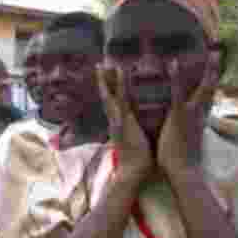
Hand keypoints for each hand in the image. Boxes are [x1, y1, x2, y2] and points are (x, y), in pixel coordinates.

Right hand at [97, 63, 153, 183]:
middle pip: (108, 98)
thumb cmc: (138, 162)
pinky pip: (122, 97)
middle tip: (99, 66)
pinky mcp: (123, 119)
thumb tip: (138, 135)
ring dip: (107, 79)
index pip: (115, 106)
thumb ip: (135, 136)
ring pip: (111, 95)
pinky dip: (121, 83)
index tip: (107, 81)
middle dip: (103, 83)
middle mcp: (116, 121)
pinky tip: (120, 70)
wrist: (133, 173)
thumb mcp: (136, 144)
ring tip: (104, 64)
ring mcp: (118, 119)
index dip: (111, 93)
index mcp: (120, 126)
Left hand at [158, 51, 219, 176]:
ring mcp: (191, 114)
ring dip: (207, 70)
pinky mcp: (179, 115)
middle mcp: (199, 115)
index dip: (210, 85)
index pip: (207, 100)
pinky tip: (174, 62)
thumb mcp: (185, 144)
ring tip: (212, 53)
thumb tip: (187, 132)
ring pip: (203, 88)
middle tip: (218, 54)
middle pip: (211, 90)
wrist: (183, 172)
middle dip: (214, 72)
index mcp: (200, 120)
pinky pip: (178, 92)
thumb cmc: (181, 162)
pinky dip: (177, 77)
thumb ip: (187, 134)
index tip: (213, 73)